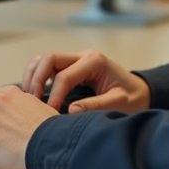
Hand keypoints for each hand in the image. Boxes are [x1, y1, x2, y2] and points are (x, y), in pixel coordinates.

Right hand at [21, 49, 151, 114]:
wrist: (139, 92)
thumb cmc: (131, 98)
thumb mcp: (118, 103)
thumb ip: (96, 105)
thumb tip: (70, 111)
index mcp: (95, 62)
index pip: (64, 75)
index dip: (54, 95)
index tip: (50, 112)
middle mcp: (83, 56)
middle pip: (49, 58)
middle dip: (37, 79)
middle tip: (33, 101)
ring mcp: (75, 59)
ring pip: (44, 59)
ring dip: (33, 75)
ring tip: (30, 97)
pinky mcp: (71, 67)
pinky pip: (47, 66)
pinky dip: (36, 75)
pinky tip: (34, 93)